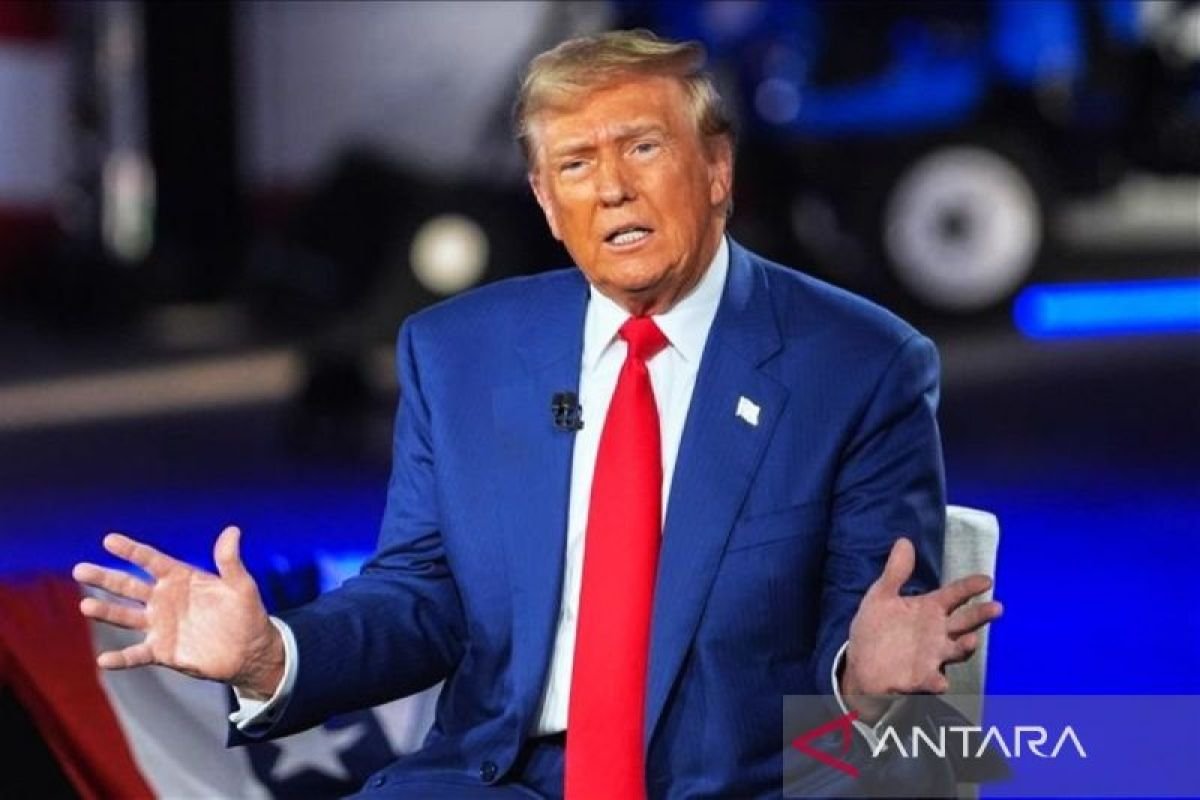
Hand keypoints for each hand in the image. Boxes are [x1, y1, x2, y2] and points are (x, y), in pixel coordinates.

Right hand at [72, 525, 284, 697]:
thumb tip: (232, 531)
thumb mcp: (241, 584)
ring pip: (126, 617)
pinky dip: (121, 658)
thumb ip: (230, 561)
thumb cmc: (246, 612)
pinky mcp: (163, 651)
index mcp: (180, 578)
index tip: (109, 540)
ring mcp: (160, 625)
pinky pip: (137, 654)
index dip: (130, 551)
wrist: (250, 650)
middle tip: (80, 569)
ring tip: (86, 605)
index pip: (151, 560)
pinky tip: (104, 659)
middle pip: (128, 586)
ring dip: (106, 612)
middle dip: (105, 578)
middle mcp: (164, 600)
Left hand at [840, 537, 1001, 720]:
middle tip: (996, 607)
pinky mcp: (921, 677)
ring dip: (965, 647)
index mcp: (929, 610)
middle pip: (964, 621)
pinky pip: (933, 680)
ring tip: (971, 640)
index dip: (970, 587)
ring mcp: (932, 655)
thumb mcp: (881, 596)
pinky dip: (937, 681)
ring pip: (956, 651)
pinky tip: (939, 681)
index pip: (955, 594)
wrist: (861, 663)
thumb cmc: (876, 628)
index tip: (987, 580)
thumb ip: (896, 572)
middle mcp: (937, 632)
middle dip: (980, 615)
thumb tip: (904, 541)